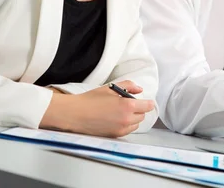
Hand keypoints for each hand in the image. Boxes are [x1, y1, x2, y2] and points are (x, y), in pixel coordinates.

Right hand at [40, 80, 155, 137]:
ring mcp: (121, 129)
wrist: (75, 114)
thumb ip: (128, 86)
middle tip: (126, 104)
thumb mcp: (111, 88)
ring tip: (119, 112)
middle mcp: (127, 120)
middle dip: (138, 109)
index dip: (147, 102)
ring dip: (133, 118)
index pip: (148, 106)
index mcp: (128, 106)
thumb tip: (139, 89)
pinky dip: (125, 125)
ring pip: (136, 124)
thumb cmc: (91, 100)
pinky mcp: (115, 136)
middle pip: (142, 115)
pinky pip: (127, 130)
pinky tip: (114, 119)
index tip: (144, 100)